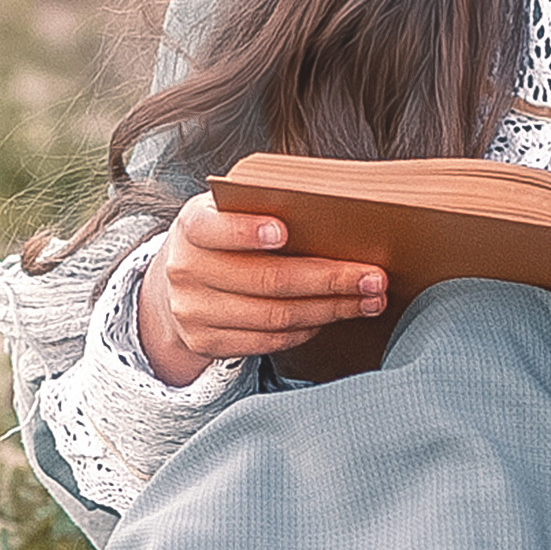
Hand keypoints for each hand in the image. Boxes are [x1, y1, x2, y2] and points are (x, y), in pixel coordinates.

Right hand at [138, 200, 386, 384]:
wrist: (178, 282)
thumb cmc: (221, 237)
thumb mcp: (227, 211)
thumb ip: (261, 207)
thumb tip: (331, 210)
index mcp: (191, 227)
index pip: (215, 228)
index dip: (247, 231)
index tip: (285, 231)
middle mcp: (186, 270)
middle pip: (265, 279)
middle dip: (327, 279)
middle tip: (372, 277)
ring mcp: (194, 311)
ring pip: (274, 316)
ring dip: (330, 309)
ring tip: (369, 300)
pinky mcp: (206, 342)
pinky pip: (267, 341)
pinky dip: (307, 329)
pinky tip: (333, 315)